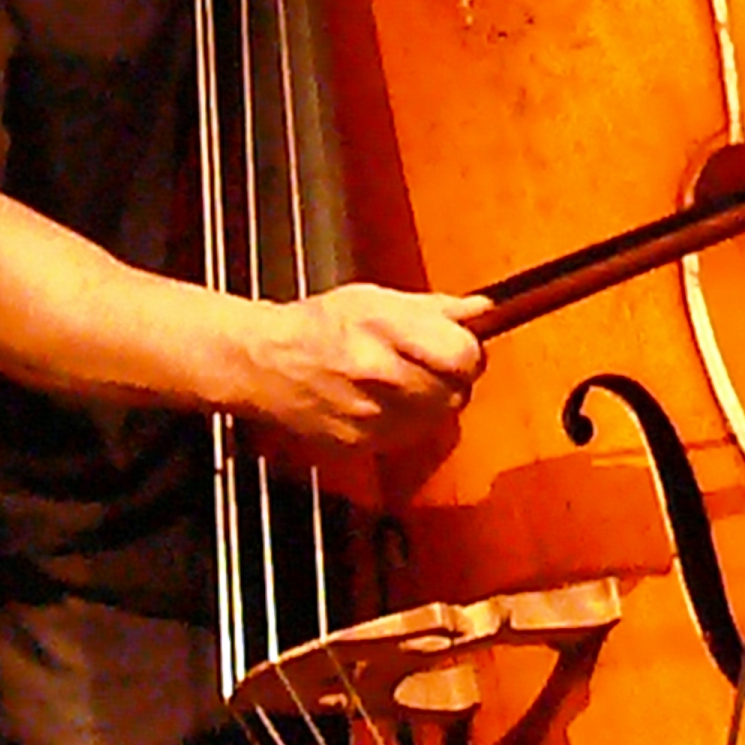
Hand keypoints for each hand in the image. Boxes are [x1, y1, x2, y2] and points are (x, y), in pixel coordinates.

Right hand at [238, 283, 489, 449]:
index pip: (461, 354)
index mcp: (384, 329)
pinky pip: (409, 437)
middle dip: (454, 378)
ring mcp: (369, 415)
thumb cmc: (318, 326)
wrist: (264, 363)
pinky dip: (409, 421)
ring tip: (407, 380)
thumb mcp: (376, 299)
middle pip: (455, 391)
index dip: (469, 352)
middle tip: (436, 364)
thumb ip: (435, 309)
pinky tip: (388, 400)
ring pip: (436, 418)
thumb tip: (480, 309)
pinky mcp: (360, 445)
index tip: (464, 347)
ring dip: (434, 401)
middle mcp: (377, 374)